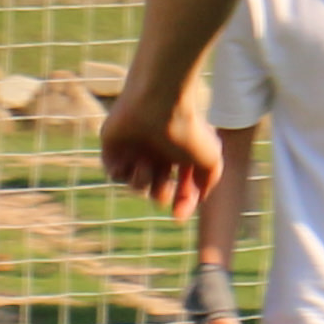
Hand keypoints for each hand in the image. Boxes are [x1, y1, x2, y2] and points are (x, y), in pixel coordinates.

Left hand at [100, 86, 218, 217]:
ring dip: (142, 181)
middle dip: (160, 195)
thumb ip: (208, 182)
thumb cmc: (187, 131)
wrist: (159, 106)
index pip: (181, 188)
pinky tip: (133, 159)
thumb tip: (199, 198)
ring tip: (146, 163)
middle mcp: (157, 155)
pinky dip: (124, 173)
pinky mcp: (113, 149)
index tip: (178, 217)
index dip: (182, 204)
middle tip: (164, 186)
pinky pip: (115, 175)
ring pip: (136, 185)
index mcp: (179, 157)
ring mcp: (134, 152)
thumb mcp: (211, 160)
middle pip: (157, 191)